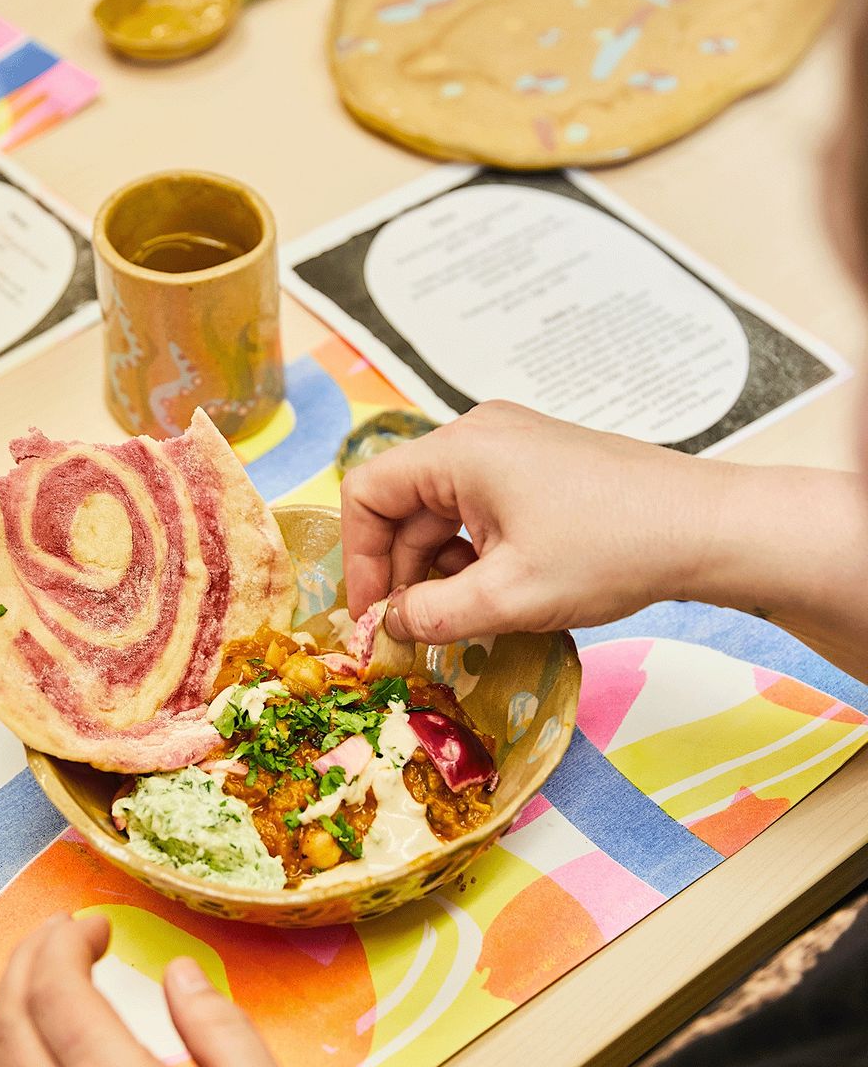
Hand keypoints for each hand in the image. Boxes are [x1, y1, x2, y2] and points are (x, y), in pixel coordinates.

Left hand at [0, 914, 336, 1066]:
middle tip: (61, 937)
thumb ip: (223, 1033)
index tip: (94, 926)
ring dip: (5, 1010)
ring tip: (40, 984)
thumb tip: (180, 976)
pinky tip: (27, 1060)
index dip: (64, 942)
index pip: (57, 993)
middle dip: (27, 960)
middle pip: (9, 1020)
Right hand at [340, 400, 729, 643]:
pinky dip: (474, 552)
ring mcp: (513, 446)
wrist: (708, 528)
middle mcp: (479, 434)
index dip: (359, 559)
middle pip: (404, 503)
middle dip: (403, 571)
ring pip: (442, 509)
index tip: (374, 616)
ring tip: (464, 616)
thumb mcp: (509, 597)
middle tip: (414, 631)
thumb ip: (433, 615)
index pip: (367, 493)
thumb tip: (390, 625)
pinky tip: (498, 591)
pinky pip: (479, 506)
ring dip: (440, 567)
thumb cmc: (612, 551)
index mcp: (460, 450)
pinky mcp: (539, 464)